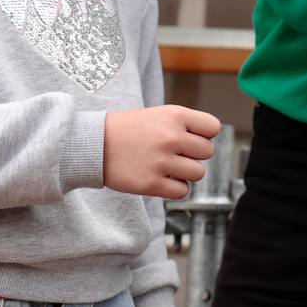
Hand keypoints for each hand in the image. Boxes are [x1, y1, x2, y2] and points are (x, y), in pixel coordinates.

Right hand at [104, 105, 219, 199]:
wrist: (94, 144)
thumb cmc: (130, 129)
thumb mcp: (160, 114)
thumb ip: (186, 125)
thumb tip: (211, 141)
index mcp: (175, 115)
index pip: (213, 128)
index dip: (204, 134)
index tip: (190, 137)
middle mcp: (171, 137)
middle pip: (207, 152)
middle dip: (193, 154)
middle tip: (174, 153)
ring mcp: (161, 161)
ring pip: (198, 173)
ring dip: (185, 172)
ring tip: (166, 166)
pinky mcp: (151, 184)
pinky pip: (182, 191)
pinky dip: (175, 187)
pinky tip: (161, 178)